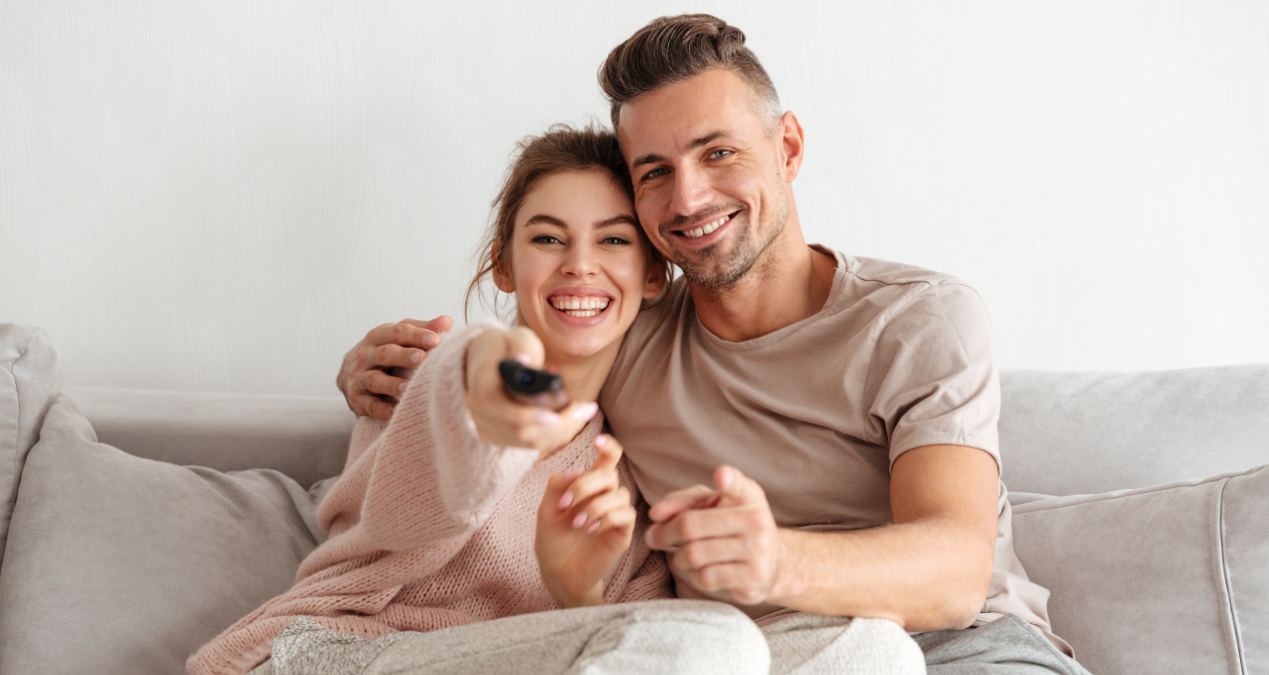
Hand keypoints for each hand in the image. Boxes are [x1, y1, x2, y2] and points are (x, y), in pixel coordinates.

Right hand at [338, 316, 453, 419]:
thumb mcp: (399, 338)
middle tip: (421, 358)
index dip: (417, 335)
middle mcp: (365, 355)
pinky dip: (381, 409)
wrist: (350, 375)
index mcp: (378, 336)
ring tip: (406, 387)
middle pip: (385, 353)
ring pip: (374, 379)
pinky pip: (369, 405)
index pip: (397, 332)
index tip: (435, 340)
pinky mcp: (357, 399)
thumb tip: (447, 321)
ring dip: (391, 384)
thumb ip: (422, 329)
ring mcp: (359, 378)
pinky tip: (394, 413)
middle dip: (403, 355)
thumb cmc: (385, 353)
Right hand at [463, 326, 597, 457]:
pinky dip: (556, 434)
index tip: (556, 413)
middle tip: (588, 409)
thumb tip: (526, 363)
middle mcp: (479, 412)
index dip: (526, 414)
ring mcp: (488, 427)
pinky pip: (532, 444)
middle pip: (519, 430)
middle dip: (558, 423)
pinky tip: (573, 418)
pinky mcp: (501, 437)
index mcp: (480, 386)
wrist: (490, 361)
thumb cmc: (508, 347)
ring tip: (585, 411)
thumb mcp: (516, 338)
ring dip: (562, 430)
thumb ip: (522, 347)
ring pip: (529, 441)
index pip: (498, 407)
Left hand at [535, 434, 635, 606]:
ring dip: (595, 505)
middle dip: (587, 484)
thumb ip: (556, 487)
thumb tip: (576, 469)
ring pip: (619, 494)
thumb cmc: (553, 541)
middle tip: (564, 504)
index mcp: (590, 486)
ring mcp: (616, 514)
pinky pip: (625, 515)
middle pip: (610, 474)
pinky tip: (590, 529)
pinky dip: (607, 517)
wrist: (558, 574)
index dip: (608, 446)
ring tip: (577, 524)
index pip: (607, 459)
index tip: (597, 441)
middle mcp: (606, 496)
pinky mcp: (622, 533)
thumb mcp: (546, 511)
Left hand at [645, 465, 787, 605]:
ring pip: (694, 554)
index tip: (720, 477)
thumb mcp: (712, 505)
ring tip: (680, 556)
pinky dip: (693, 576)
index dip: (729, 480)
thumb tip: (656, 514)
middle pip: (690, 525)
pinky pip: (706, 577)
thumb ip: (682, 501)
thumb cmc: (731, 528)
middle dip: (664, 533)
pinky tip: (698, 571)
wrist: (772, 564)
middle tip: (653, 537)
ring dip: (678, 558)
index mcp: (748, 495)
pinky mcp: (753, 578)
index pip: (739, 484)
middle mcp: (757, 520)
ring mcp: (758, 550)